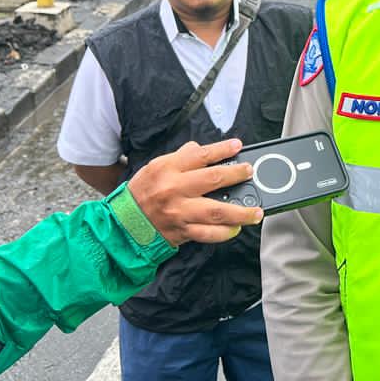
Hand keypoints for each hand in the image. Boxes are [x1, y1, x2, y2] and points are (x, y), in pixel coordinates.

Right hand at [126, 138, 262, 245]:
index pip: (200, 156)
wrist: (124, 224)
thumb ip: (181, 158)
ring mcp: (180, 212)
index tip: (238, 146)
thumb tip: (201, 149)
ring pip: (215, 211)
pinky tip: (237, 229)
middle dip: (236, 175)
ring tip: (256, 211)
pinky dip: (225, 233)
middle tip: (250, 173)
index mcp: (168, 169)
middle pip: (212, 180)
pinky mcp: (182, 231)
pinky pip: (208, 234)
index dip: (222, 150)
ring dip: (240, 212)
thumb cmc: (143, 192)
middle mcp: (174, 190)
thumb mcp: (156, 167)